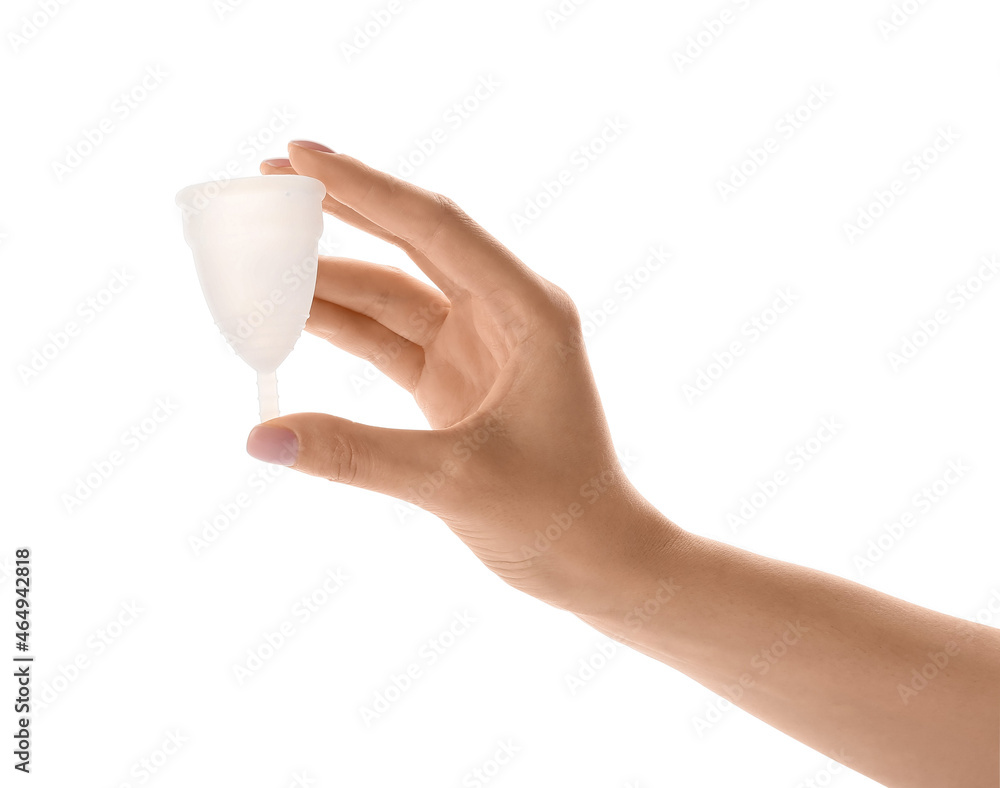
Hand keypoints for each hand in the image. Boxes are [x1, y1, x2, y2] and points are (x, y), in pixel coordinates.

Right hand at [246, 141, 678, 613]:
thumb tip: (261, 439)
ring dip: (326, 274)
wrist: (593, 558)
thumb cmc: (555, 515)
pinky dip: (338, 324)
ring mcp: (475, 342)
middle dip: (339, 209)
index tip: (297, 155)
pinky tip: (288, 311)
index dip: (364, 188)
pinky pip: (385, 336)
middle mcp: (503, 311)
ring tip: (256, 255)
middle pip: (409, 241)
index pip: (435, 227)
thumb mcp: (456, 482)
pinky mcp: (452, 376)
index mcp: (529, 309)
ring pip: (389, 291)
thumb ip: (356, 456)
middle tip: (267, 175)